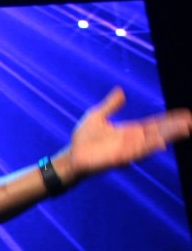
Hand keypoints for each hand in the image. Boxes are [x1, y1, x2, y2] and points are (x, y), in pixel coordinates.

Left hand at [66, 87, 191, 179]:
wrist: (71, 157)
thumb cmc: (82, 139)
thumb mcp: (97, 116)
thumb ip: (111, 105)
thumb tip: (121, 92)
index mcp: (130, 131)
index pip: (155, 124)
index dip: (170, 120)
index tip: (186, 115)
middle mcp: (132, 141)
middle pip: (159, 132)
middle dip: (175, 127)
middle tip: (191, 121)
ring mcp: (127, 150)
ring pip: (153, 142)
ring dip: (168, 136)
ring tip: (185, 129)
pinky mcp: (119, 158)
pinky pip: (138, 152)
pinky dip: (150, 147)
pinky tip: (162, 142)